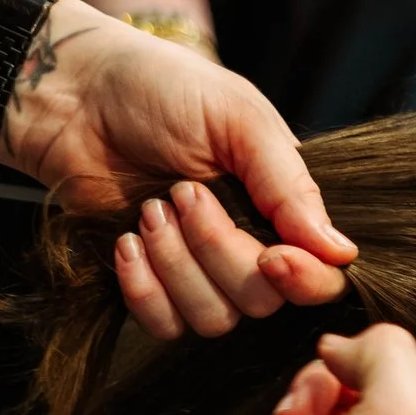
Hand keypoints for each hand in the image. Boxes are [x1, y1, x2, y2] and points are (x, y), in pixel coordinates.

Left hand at [0, 0, 357, 336]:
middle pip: (263, 302)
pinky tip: (126, 241)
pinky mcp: (151, 287)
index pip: (322, 276)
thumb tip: (341, 253)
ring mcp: (199, 272)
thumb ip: (289, 185)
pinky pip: (165, 325)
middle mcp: (250, 246)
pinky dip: (143, 288)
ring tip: (149, 208)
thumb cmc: (161, 89)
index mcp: (284, 206)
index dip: (303, 280)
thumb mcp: (238, 118)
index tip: (273, 257)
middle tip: (182, 191)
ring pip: (213, 319)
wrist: (74, 95)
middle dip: (217, 250)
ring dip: (175, 263)